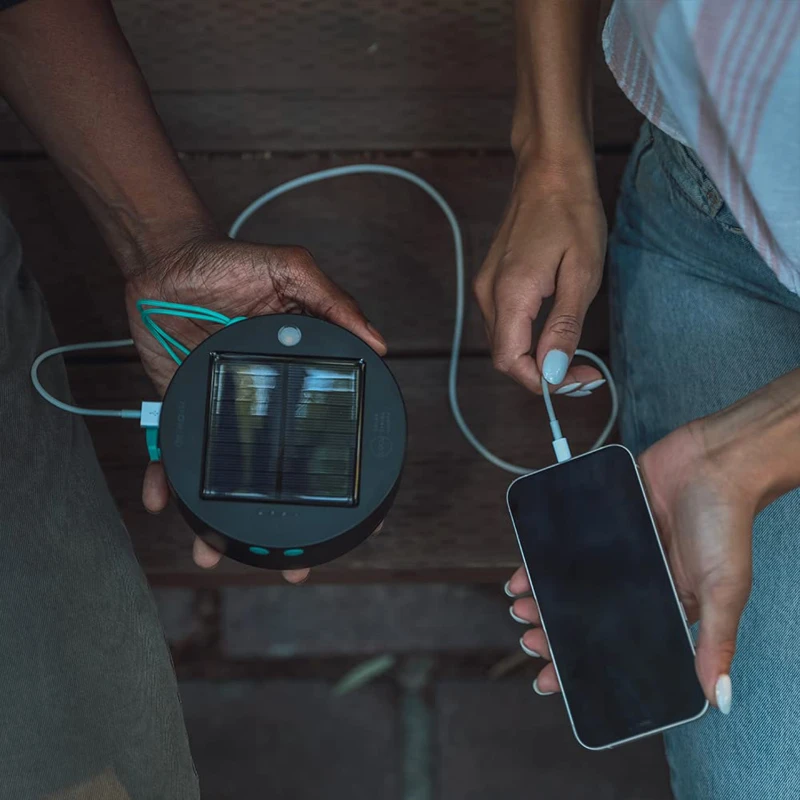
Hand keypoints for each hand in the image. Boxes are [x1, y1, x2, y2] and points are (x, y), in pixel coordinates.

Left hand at [126, 234, 387, 581]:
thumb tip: (379, 343)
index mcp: (299, 373)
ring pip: (228, 472)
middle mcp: (266, 399)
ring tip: (213, 552)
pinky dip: (166, 478)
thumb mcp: (288, 270)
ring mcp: (224, 408)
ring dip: (218, 517)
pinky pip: (174, 451)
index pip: (328, 430)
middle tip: (293, 562)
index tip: (358, 521)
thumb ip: (332, 299)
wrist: (164, 259)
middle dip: (282, 519)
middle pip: (279, 469)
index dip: (344, 475)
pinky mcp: (183, 407)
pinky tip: (162, 503)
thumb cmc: (229, 262)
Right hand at [474, 162, 606, 392]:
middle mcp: (489, 294)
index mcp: (511, 294)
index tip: (581, 379)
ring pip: (504, 344)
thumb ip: (563, 327)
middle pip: (506, 357)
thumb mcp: (582, 273)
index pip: (511, 362)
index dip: (544, 382)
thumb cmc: (572, 212)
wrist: (549, 169)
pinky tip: (554, 335)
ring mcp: (486, 287)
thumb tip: (551, 371)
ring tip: (575, 359)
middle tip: (584, 373)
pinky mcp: (491, 281)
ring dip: (536, 360)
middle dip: (544, 375)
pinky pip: (504, 325)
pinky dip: (528, 341)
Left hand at [507, 421, 754, 712]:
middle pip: (588, 616)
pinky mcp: (603, 521)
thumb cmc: (726, 523)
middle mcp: (639, 582)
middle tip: (530, 641)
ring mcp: (618, 551)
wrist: (712, 460)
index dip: (587, 664)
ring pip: (571, 583)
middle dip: (556, 633)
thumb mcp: (724, 589)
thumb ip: (716, 641)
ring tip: (520, 607)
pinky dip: (543, 560)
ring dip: (543, 597)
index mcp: (668, 606)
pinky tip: (523, 571)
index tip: (555, 681)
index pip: (620, 645)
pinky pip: (566, 545)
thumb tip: (719, 698)